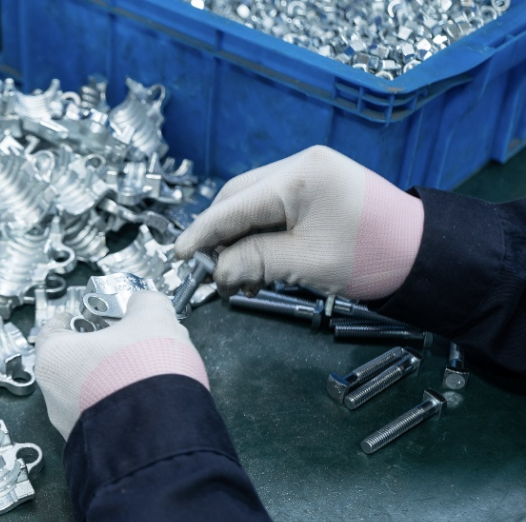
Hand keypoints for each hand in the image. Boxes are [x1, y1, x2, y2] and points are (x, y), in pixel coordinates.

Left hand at [35, 291, 208, 439]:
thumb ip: (145, 302)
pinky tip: (152, 396)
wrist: (162, 437)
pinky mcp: (97, 447)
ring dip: (117, 377)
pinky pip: (109, 415)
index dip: (78, 315)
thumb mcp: (153, 317)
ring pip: (93, 390)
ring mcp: (74, 426)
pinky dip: (126, 403)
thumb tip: (144, 301)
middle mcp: (54, 396)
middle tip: (131, 338)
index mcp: (54, 358)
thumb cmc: (144, 376)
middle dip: (105, 347)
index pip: (55, 328)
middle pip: (75, 360)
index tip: (92, 312)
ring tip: (151, 369)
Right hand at [175, 146, 423, 299]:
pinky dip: (257, 234)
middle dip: (218, 235)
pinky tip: (256, 261)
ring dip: (238, 238)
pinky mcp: (315, 189)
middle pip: (238, 198)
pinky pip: (271, 209)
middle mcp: (300, 165)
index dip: (202, 232)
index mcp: (300, 175)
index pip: (235, 204)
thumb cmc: (374, 256)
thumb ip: (255, 262)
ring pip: (252, 204)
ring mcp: (308, 174)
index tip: (177, 255)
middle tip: (208, 271)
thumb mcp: (307, 263)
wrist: (424, 256)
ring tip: (235, 275)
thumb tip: (216, 270)